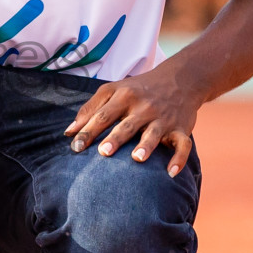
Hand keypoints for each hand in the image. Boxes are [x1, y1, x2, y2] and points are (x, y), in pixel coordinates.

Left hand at [64, 60, 200, 175]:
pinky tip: (170, 173)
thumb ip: (90, 109)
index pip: (103, 115)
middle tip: (103, 152)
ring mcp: (163, 118)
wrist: (179, 79)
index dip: (88, 131)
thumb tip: (69, 131)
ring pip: (154, 133)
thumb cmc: (138, 89)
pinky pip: (183, 144)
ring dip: (146, 145)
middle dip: (116, 138)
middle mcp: (144, 107)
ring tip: (137, 158)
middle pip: (127, 124)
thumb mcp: (113, 90)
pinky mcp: (181, 128)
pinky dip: (179, 158)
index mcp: (124, 96)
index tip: (75, 147)